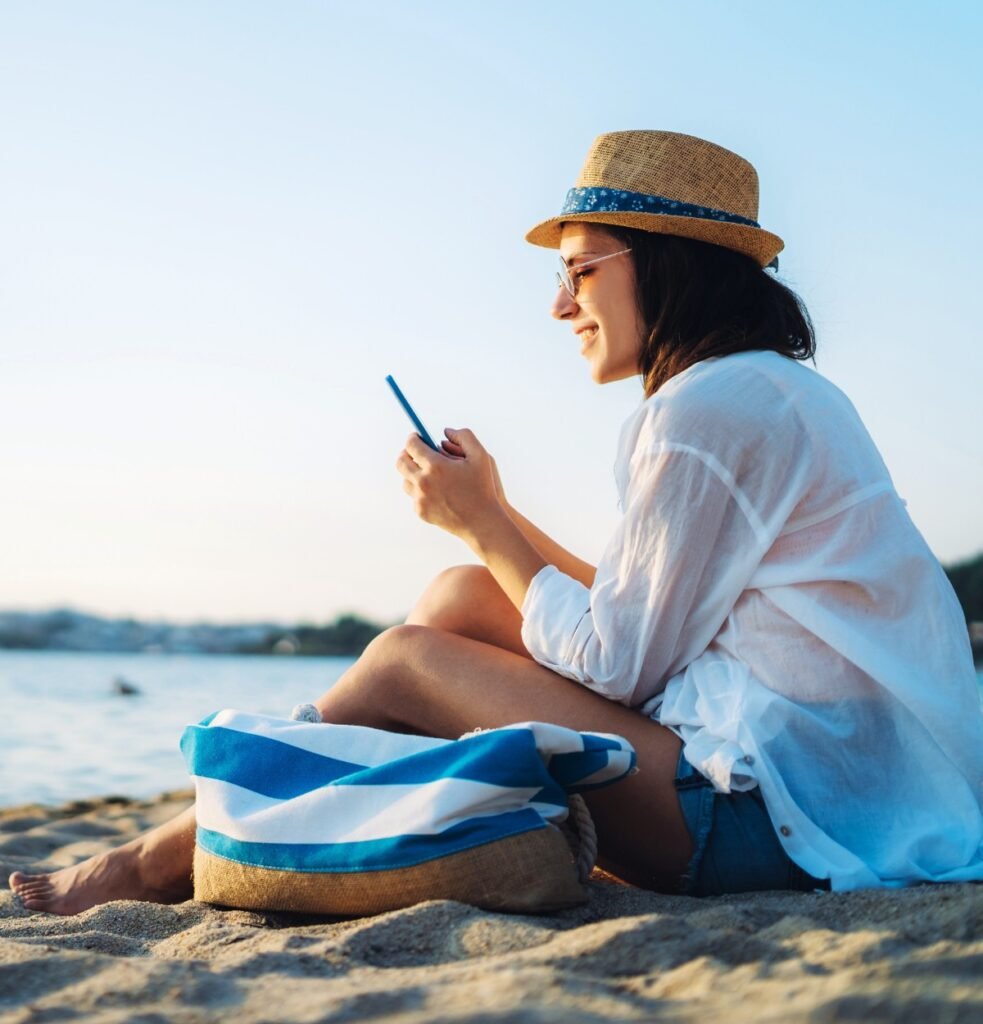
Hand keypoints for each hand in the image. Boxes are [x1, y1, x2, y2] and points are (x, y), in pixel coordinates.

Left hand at [396, 427, 505, 544]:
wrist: (481, 522)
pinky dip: (420, 491)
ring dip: (413, 473)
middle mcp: (423, 482)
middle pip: (401, 462)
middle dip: (406, 453)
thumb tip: (446, 431)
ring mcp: (420, 498)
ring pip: (406, 479)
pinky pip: (413, 496)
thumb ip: (464, 436)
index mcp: (436, 466)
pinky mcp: (421, 511)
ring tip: (426, 472)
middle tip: (415, 452)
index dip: (413, 438)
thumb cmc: (483, 487)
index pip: (412, 445)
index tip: (416, 436)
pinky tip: (433, 490)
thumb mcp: (481, 456)